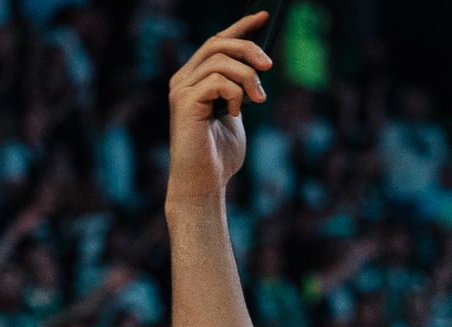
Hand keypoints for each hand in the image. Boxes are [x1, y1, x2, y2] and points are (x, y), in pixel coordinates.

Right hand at [165, 13, 272, 204]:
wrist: (204, 184)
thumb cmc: (219, 156)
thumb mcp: (236, 115)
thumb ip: (240, 91)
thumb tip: (257, 67)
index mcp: (195, 80)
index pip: (216, 42)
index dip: (241, 27)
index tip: (265, 17)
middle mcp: (183, 79)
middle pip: (218, 43)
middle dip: (249, 49)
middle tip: (270, 66)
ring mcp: (181, 90)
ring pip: (220, 61)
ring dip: (248, 77)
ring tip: (258, 100)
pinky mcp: (184, 102)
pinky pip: (218, 80)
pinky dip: (235, 93)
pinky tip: (235, 112)